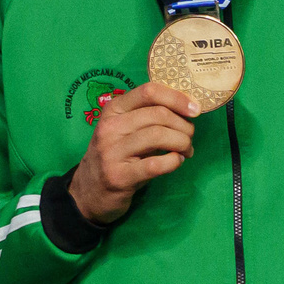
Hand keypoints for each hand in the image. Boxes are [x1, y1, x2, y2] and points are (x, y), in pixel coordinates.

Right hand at [69, 82, 199, 225]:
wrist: (88, 192)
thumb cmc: (115, 156)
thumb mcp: (124, 130)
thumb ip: (148, 116)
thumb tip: (187, 108)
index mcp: (113, 109)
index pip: (149, 91)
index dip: (177, 98)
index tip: (195, 110)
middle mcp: (110, 127)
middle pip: (158, 114)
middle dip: (184, 126)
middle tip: (190, 137)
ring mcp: (112, 152)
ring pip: (158, 136)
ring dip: (182, 143)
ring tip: (186, 151)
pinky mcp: (119, 176)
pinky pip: (155, 164)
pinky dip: (173, 162)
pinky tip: (176, 162)